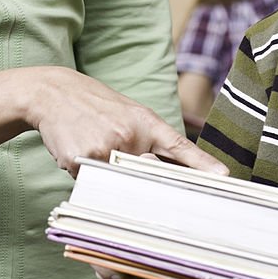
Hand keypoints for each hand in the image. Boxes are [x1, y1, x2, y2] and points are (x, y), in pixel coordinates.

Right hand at [28, 66, 227, 175]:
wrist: (53, 93)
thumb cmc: (96, 106)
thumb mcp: (130, 114)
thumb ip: (149, 141)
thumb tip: (168, 175)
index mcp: (146, 123)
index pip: (180, 147)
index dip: (203, 164)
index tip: (224, 177)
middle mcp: (130, 136)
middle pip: (150, 175)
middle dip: (147, 185)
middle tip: (138, 181)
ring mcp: (106, 149)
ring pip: (117, 183)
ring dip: (109, 176)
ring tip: (96, 147)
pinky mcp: (81, 160)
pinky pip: (91, 183)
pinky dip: (86, 173)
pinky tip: (78, 148)